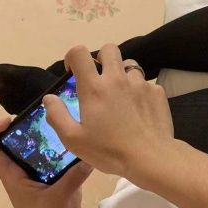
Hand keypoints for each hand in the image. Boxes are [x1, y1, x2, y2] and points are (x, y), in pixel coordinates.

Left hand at [0, 118, 92, 207]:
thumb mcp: (57, 198)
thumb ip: (73, 177)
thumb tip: (90, 156)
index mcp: (12, 174)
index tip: (8, 120)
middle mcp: (22, 167)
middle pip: (16, 139)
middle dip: (27, 123)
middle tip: (45, 112)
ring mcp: (39, 169)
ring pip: (38, 144)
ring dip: (48, 131)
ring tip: (64, 118)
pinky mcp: (55, 172)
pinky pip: (57, 152)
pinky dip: (66, 143)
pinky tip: (79, 136)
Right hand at [43, 44, 176, 185]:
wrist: (150, 157)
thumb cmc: (108, 150)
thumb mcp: (74, 139)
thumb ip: (57, 116)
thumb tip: (49, 98)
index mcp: (94, 88)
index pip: (80, 53)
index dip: (73, 57)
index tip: (73, 72)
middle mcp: (117, 79)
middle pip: (109, 49)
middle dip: (101, 58)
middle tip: (99, 79)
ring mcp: (140, 84)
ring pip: (130, 66)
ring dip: (122, 76)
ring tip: (121, 97)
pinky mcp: (157, 92)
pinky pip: (146, 84)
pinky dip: (140, 92)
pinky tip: (139, 110)